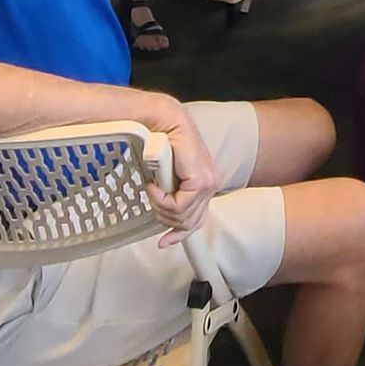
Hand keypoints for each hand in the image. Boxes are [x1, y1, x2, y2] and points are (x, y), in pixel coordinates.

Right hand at [150, 112, 218, 246]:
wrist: (166, 123)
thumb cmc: (165, 145)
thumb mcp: (169, 179)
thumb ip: (173, 198)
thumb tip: (167, 220)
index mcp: (206, 185)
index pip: (197, 220)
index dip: (179, 234)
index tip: (163, 242)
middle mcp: (211, 184)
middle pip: (188, 223)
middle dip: (165, 217)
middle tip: (154, 202)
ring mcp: (208, 183)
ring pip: (181, 216)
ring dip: (161, 206)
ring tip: (153, 188)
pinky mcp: (199, 180)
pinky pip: (177, 205)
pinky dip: (161, 199)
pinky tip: (154, 186)